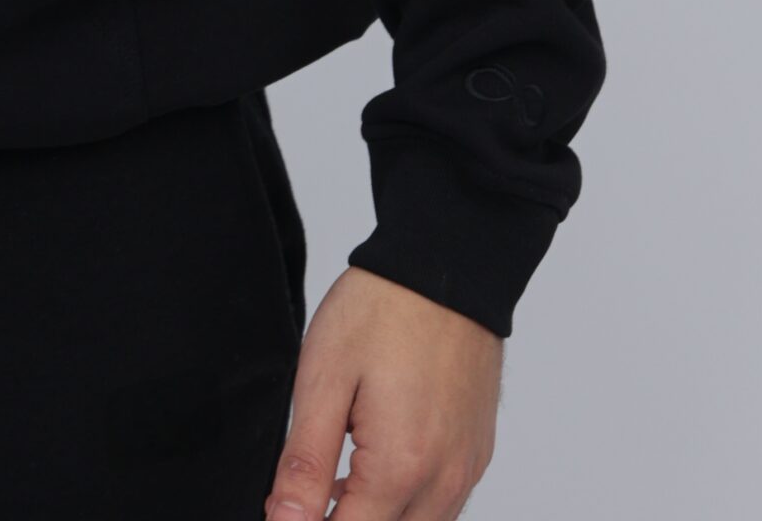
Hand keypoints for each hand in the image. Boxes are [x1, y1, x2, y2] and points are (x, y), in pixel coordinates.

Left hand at [265, 264, 501, 518]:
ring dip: (374, 515)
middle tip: (309, 491)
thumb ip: (304, 462)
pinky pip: (440, 506)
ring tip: (332, 483)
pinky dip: (404, 503)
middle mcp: (443, 481)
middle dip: (344, 520)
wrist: (446, 266)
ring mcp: (466, 469)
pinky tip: (368, 470)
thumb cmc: (382, 310)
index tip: (285, 509)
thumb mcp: (323, 378)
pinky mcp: (475, 453)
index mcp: (400, 467)